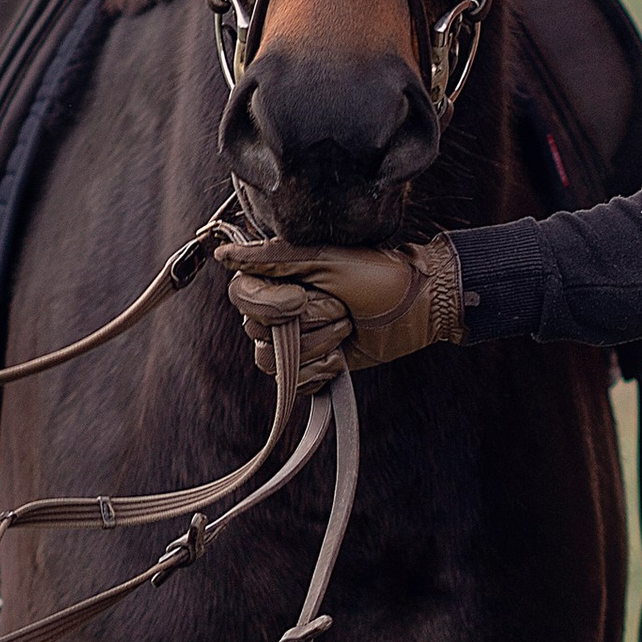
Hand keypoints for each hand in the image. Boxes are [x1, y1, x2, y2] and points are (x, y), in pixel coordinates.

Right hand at [223, 233, 462, 383]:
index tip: (301, 296)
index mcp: (277, 278)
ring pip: (277, 365)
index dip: (269, 304)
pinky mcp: (312, 369)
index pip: (241, 297)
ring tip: (347, 326)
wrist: (419, 308)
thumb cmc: (379, 275)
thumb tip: (223, 255)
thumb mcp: (325, 259)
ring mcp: (295, 343)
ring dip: (320, 346)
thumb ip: (272, 258)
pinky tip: (344, 355)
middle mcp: (278, 311)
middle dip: (309, 322)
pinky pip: (297, 385)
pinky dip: (324, 371)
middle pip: (259, 334)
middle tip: (342, 307)